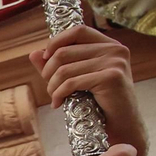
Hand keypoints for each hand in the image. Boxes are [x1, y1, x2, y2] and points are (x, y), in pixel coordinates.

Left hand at [31, 26, 147, 155]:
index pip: (77, 30)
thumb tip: (34, 53)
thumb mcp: (76, 79)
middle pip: (65, 51)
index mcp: (109, 44)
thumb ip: (57, 65)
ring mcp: (115, 62)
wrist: (120, 125)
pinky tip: (58, 104)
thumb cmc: (98, 102)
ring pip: (64, 69)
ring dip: (52, 87)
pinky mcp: (111, 77)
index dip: (56, 42)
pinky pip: (71, 83)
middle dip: (48, 72)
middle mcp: (115, 49)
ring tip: (55, 97)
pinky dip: (58, 95)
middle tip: (50, 87)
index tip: (45, 58)